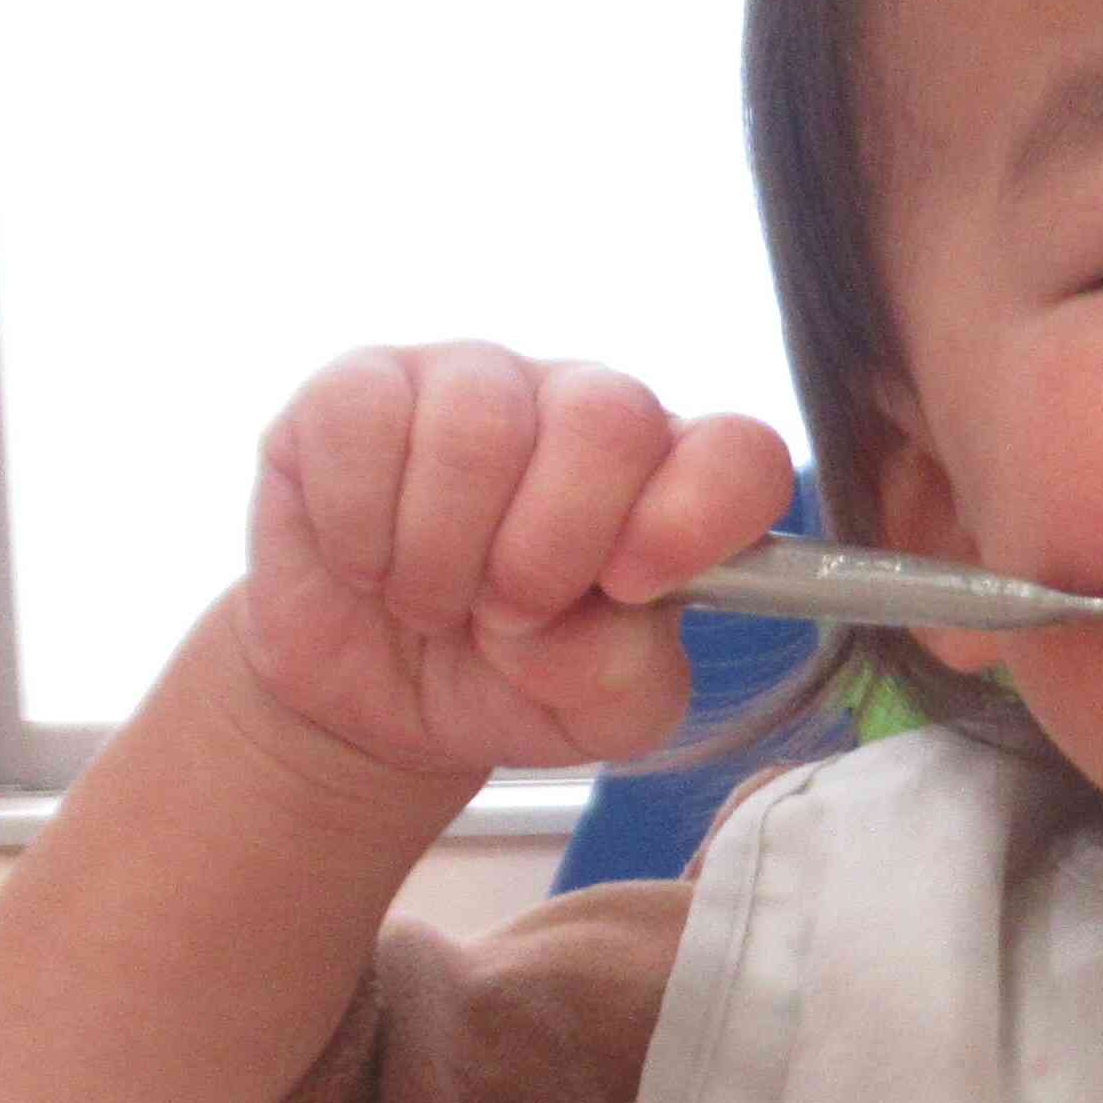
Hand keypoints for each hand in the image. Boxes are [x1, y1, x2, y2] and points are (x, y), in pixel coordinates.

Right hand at [236, 344, 795, 780]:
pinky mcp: (362, 385)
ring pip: (479, 428)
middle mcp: (586, 414)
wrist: (373, 694)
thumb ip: (626, 678)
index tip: (633, 586)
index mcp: (673, 486)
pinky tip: (370, 565)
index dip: (698, 513)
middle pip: (612, 418)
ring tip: (434, 605)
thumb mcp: (593, 718)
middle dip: (555, 543)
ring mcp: (476, 384)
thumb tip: (593, 620)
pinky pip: (365, 425)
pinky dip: (363, 531)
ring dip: (447, 556)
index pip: (740, 454)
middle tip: (511, 612)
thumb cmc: (509, 686)